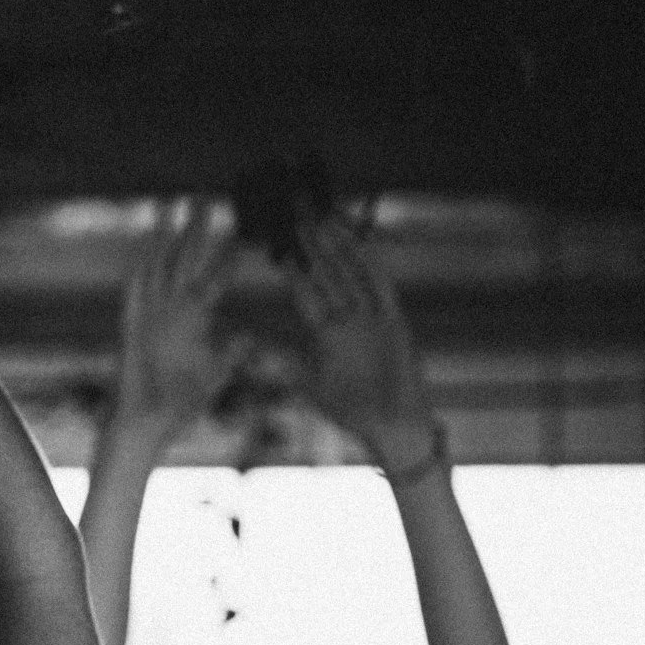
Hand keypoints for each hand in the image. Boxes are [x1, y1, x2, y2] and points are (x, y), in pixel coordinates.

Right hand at [114, 201, 254, 432]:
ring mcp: (151, 317)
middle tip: (207, 192)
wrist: (145, 428)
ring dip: (168, 235)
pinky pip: (138, 295)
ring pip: (161, 266)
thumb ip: (230, 354)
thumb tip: (249, 337)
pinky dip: (144, 271)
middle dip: (196, 226)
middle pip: (185, 258)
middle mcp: (171, 311)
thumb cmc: (178, 406)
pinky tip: (148, 247)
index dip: (228, 251)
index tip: (244, 224)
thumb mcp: (214, 375)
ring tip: (176, 202)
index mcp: (193, 319)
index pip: (215, 275)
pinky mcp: (134, 329)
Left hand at [286, 216, 432, 461]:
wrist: (392, 428)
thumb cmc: (352, 412)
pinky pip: (381, 289)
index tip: (277, 244)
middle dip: (313, 247)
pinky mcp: (393, 323)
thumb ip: (283, 363)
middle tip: (296, 216)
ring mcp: (372, 318)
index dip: (293, 268)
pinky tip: (359, 244)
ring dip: (338, 248)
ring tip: (322, 220)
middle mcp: (349, 319)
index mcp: (327, 333)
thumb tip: (250, 349)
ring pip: (352, 274)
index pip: (306, 292)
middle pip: (329, 275)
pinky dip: (371, 266)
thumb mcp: (309, 384)